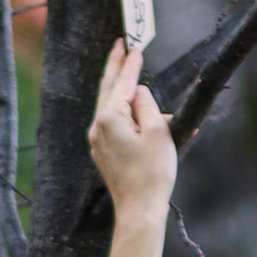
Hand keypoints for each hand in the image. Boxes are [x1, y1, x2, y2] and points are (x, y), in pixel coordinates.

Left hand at [90, 37, 175, 256]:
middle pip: (106, 89)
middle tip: (120, 46)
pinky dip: (121, 110)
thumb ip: (147, 105)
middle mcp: (97, 126)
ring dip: (118, 89)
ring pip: (108, 106)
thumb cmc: (152, 173)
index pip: (122, 83)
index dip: (130, 64)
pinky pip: (111, 123)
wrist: (139, 209)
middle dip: (114, 67)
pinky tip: (131, 107)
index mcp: (110, 117)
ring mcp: (97, 141)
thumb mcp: (158, 132)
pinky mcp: (103, 153)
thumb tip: (138, 92)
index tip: (134, 46)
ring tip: (125, 71)